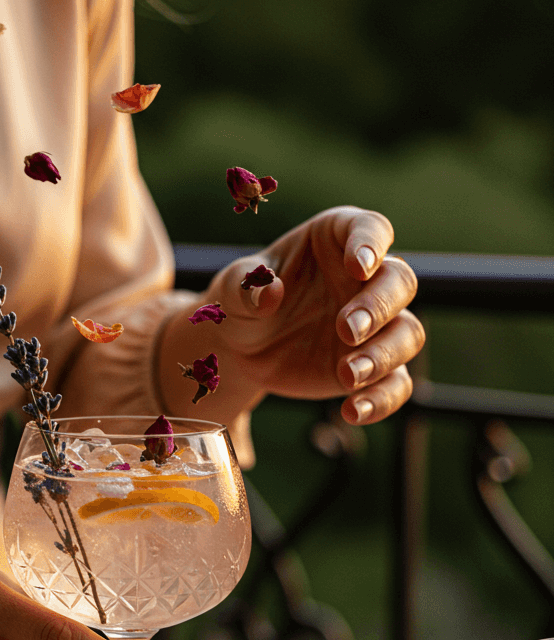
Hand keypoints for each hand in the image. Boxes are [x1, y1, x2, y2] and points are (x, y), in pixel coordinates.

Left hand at [162, 207, 424, 424]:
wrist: (240, 349)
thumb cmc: (242, 301)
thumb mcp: (232, 290)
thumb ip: (246, 285)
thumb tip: (269, 292)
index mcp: (337, 240)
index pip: (371, 228)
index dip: (371, 244)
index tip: (359, 266)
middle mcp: (367, 279)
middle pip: (400, 282)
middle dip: (379, 307)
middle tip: (346, 330)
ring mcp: (376, 325)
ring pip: (408, 333)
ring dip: (384, 355)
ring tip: (346, 375)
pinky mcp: (374, 366)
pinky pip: (396, 383)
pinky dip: (382, 400)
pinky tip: (352, 411)